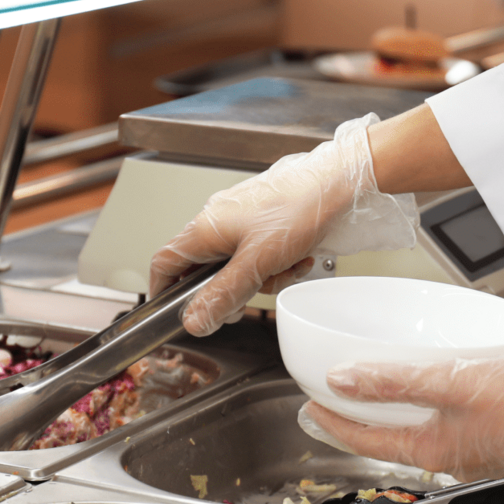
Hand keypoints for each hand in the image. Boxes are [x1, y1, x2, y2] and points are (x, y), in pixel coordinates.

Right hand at [149, 114, 416, 335]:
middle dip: (232, 290)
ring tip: (289, 268)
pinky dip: (281, 262)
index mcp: (204, 228)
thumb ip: (223, 295)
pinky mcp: (265, 219)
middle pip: (207, 270)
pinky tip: (302, 258)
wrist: (339, 181)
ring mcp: (241, 218)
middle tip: (248, 302)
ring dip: (265, 277)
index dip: (164, 292)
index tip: (175, 314)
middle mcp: (217, 220)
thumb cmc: (298, 209)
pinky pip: (262, 253)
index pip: (165, 263)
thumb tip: (194, 322)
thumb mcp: (256, 264)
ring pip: (239, 265)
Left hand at [299, 333, 503, 481]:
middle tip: (332, 403)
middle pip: (391, 438)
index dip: (334, 422)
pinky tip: (437, 386)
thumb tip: (343, 379)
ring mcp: (478, 448)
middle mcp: (454, 457)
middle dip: (359, 419)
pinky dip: (430, 406)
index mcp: (436, 451)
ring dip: (394, 413)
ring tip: (376, 392)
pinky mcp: (502, 435)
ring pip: (421, 430)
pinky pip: (451, 422)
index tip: (310, 408)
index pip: (367, 439)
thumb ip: (395, 381)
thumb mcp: (452, 381)